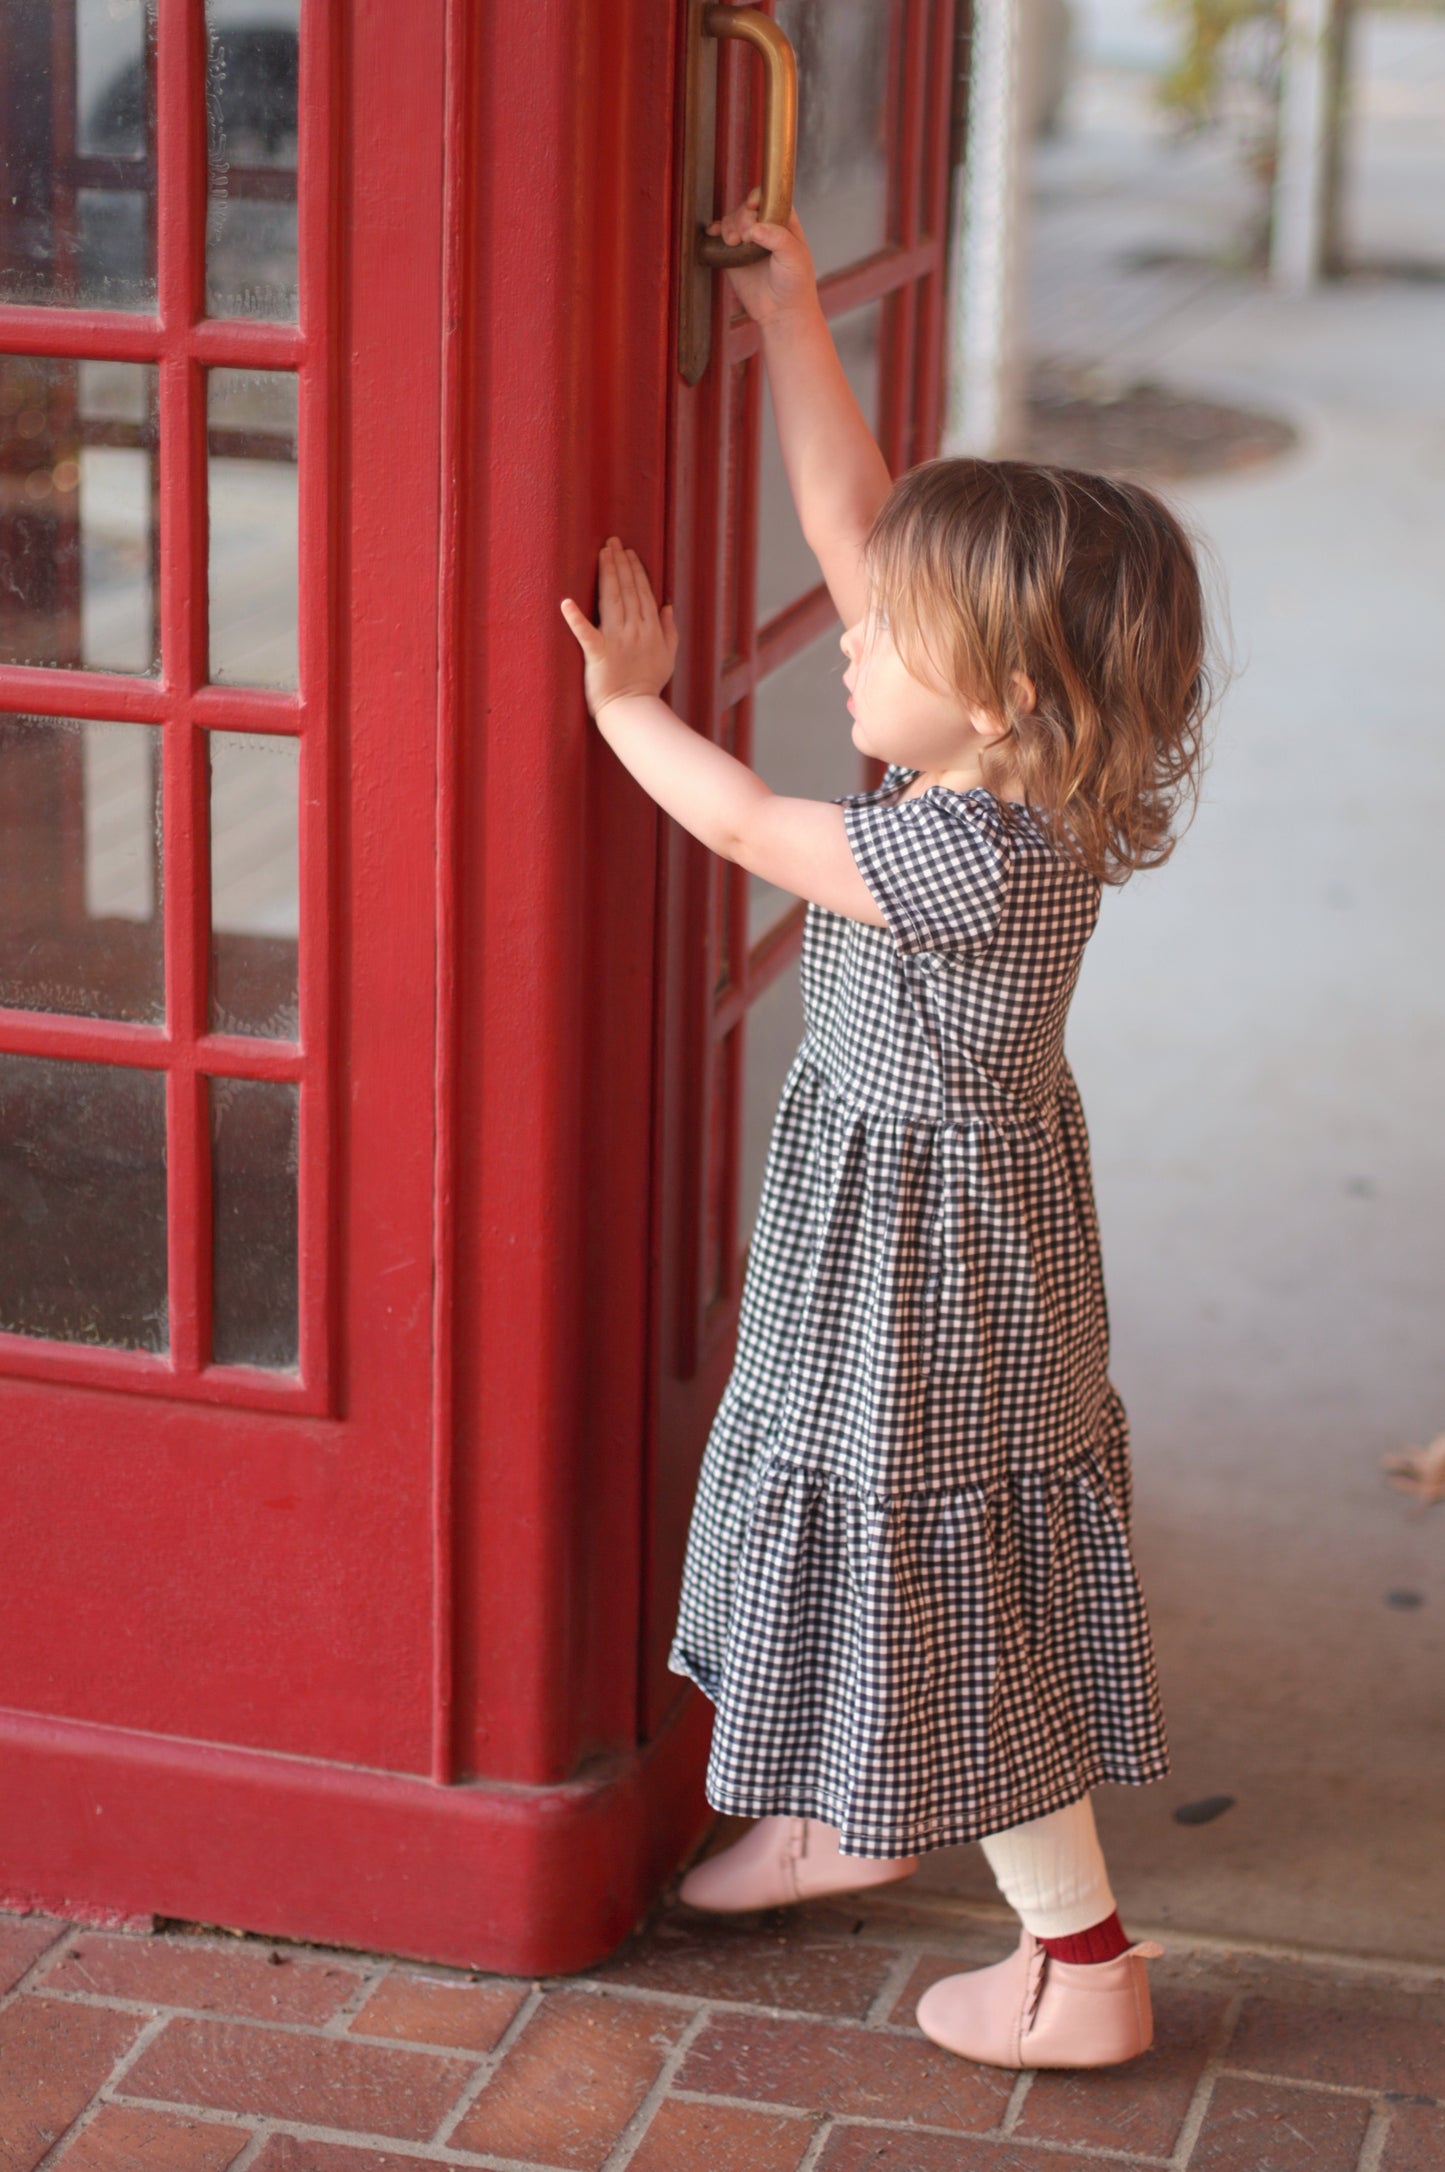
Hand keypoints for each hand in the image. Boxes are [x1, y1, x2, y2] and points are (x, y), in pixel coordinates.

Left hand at [560, 537, 678, 718]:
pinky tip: (565, 602)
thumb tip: (667, 606)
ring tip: (604, 553)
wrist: (633, 709)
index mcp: (650, 629)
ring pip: (612, 600)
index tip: (628, 552)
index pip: (641, 592)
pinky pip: (585, 634)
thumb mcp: (668, 655)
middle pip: (627, 590)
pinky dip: (575, 618)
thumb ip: (669, 629)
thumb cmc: (648, 685)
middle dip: (620, 563)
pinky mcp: (598, 654)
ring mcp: (617, 640)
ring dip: (608, 574)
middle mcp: (635, 629)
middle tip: (612, 542)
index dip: (635, 570)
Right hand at [707, 186, 818, 325]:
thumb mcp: (794, 257)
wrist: (781, 313)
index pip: (770, 197)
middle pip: (747, 207)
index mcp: (784, 222)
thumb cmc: (795, 284)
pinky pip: (720, 237)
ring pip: (732, 220)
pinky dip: (715, 233)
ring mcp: (748, 241)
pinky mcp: (733, 255)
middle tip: (745, 237)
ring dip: (728, 226)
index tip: (753, 207)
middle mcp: (765, 227)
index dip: (759, 197)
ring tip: (733, 243)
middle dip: (742, 217)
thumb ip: (778, 238)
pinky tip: (715, 236)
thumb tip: (754, 228)